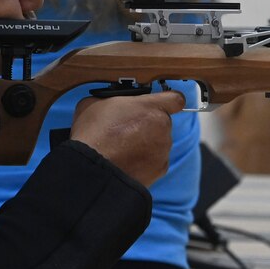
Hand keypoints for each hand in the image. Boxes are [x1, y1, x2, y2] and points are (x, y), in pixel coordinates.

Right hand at [70, 91, 184, 187]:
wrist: (93, 169)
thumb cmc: (93, 134)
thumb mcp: (93, 103)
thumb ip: (110, 99)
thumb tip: (109, 102)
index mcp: (151, 107)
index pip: (176, 99)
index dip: (169, 101)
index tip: (161, 104)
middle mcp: (163, 127)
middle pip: (162, 121)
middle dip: (149, 124)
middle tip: (127, 130)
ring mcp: (163, 150)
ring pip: (160, 142)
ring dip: (147, 143)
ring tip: (124, 149)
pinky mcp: (160, 169)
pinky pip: (156, 161)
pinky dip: (146, 161)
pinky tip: (128, 161)